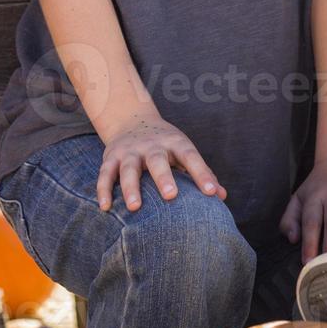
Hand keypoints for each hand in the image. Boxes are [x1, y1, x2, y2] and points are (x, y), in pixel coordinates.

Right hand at [95, 117, 225, 212]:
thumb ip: (201, 173)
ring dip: (131, 187)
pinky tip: (106, 207)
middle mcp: (151, 145)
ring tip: (135, 207)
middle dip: (163, 177)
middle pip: (157, 160)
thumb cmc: (166, 145)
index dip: (202, 174)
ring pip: (128, 168)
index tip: (212, 193)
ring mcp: (129, 150)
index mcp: (174, 143)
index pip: (191, 157)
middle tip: (171, 196)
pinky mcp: (110, 157)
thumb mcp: (184, 152)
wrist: (132, 120)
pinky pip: (105, 174)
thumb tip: (222, 197)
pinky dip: (104, 190)